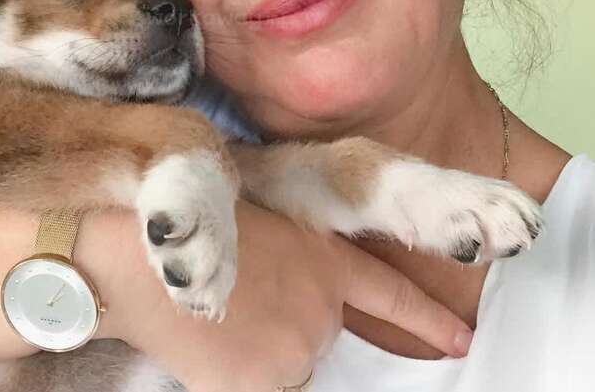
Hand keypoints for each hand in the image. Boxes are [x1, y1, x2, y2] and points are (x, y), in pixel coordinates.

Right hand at [78, 200, 472, 391]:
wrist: (132, 251)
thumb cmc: (189, 221)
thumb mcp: (259, 219)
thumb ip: (297, 256)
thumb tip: (304, 290)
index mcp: (322, 260)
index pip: (390, 295)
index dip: (429, 319)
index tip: (461, 340)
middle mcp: (320, 310)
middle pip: (321, 333)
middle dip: (291, 320)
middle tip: (242, 296)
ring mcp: (292, 353)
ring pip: (288, 362)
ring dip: (262, 349)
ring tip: (221, 316)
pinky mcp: (259, 388)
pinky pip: (260, 386)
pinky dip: (241, 374)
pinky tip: (211, 345)